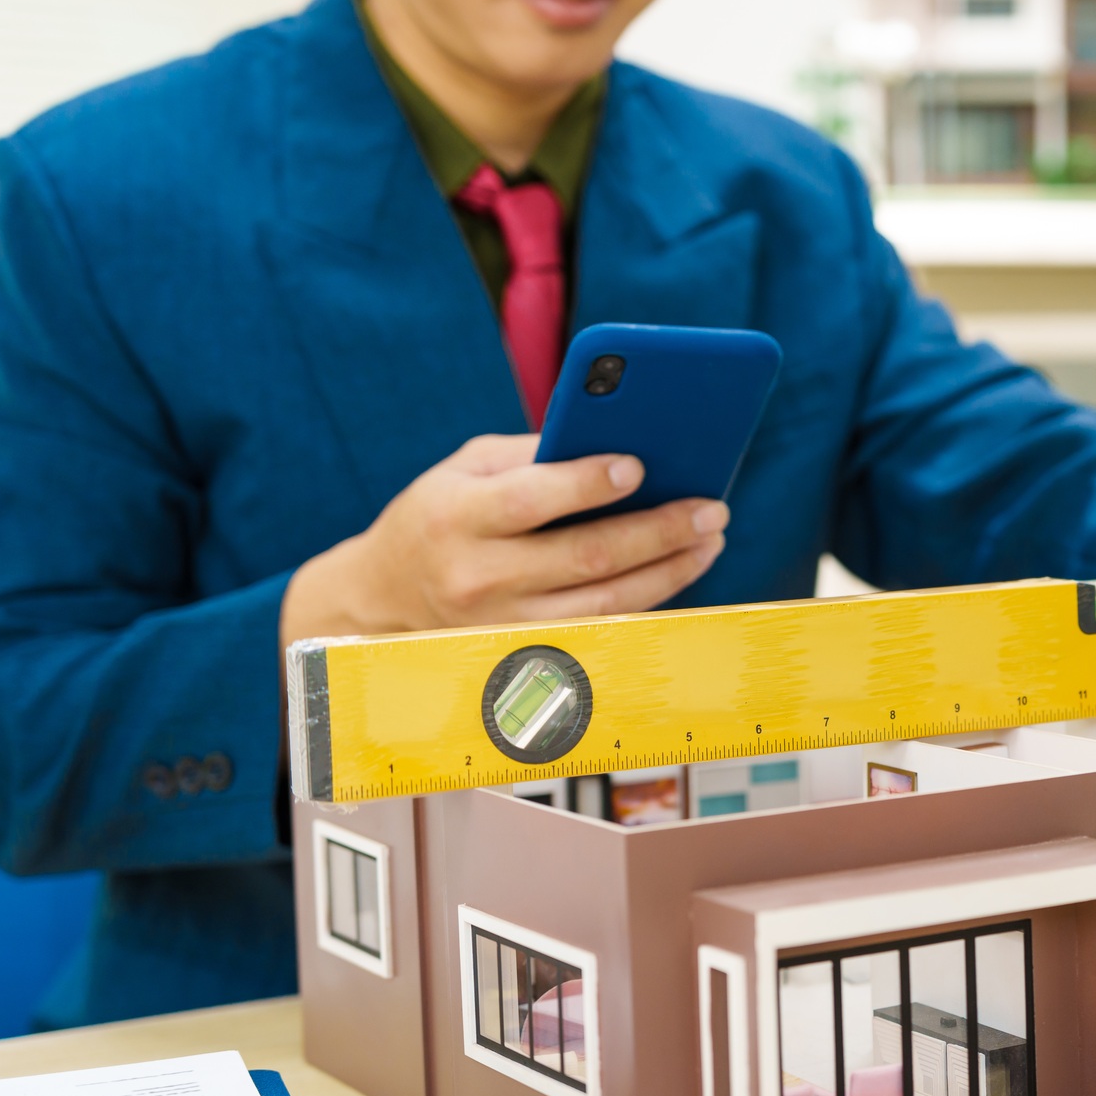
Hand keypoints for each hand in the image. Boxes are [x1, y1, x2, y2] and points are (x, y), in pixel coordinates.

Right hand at [279, 434, 726, 645]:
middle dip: (658, 531)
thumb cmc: (439, 515)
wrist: (384, 600)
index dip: (589, 483)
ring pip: (605, 603)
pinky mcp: (526, 655)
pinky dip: (647, 601)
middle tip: (711, 508)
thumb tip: (617, 440)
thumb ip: (533, 453)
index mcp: (457, 517)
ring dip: (669, 572)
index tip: (640, 465)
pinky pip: (601, 629)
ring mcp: (505, 626)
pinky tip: (679, 571)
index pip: (532, 500)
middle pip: (586, 558)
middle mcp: (478, 578)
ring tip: (710, 539)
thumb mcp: (465, 469)